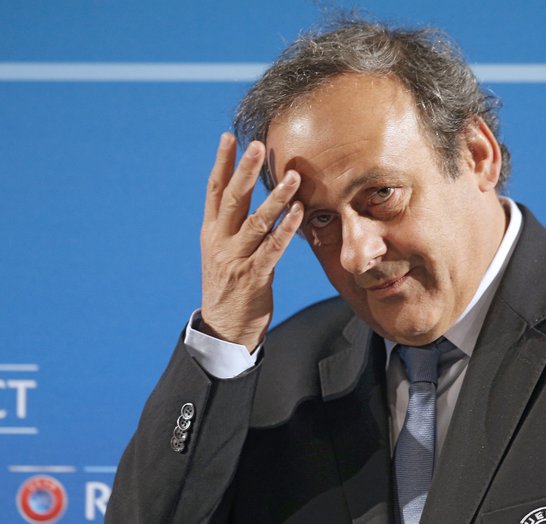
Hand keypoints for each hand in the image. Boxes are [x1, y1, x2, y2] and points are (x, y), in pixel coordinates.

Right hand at [198, 133, 303, 351]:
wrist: (224, 329)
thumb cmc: (228, 285)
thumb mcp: (221, 251)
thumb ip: (232, 224)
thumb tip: (245, 192)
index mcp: (211, 233)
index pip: (214, 191)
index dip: (222, 163)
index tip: (228, 137)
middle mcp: (220, 242)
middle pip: (233, 200)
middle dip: (246, 171)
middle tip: (258, 145)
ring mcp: (236, 260)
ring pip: (256, 223)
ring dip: (276, 198)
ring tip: (293, 176)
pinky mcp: (254, 277)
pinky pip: (273, 249)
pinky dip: (287, 229)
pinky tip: (300, 212)